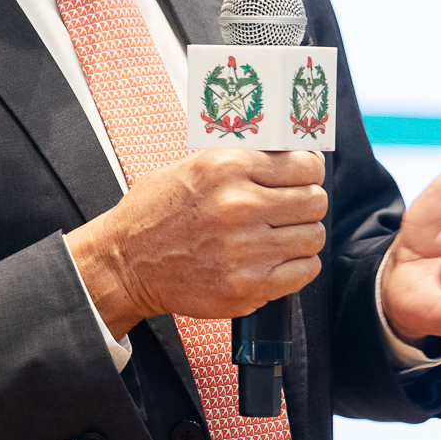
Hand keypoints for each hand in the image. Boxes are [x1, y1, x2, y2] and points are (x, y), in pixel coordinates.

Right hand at [69, 149, 327, 337]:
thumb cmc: (156, 213)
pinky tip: (276, 258)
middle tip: (290, 207)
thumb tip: (293, 153)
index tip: (304, 176)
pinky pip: (304, 271)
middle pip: (315, 200)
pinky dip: (297, 265)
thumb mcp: (192, 166)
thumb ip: (243, 158)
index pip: (305, 164)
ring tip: (280, 234)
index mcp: (226, 167)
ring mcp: (245, 249)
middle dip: (306, 202)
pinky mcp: (248, 286)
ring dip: (302, 235)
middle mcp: (239, 206)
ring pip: (313, 236)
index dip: (309, 170)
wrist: (126, 263)